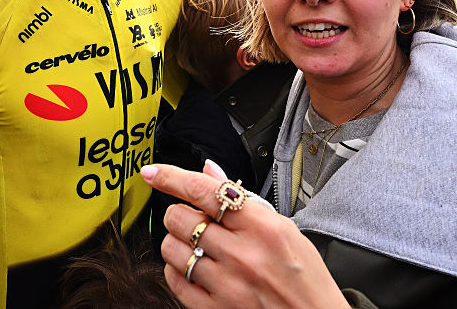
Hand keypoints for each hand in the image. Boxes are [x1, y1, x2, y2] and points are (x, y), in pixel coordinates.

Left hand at [141, 162, 347, 308]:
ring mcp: (226, 284)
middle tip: (196, 219)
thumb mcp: (285, 228)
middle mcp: (241, 254)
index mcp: (261, 227)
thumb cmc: (304, 276)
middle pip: (180, 218)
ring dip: (177, 241)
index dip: (171, 177)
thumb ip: (244, 199)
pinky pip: (175, 281)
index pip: (203, 191)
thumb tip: (210, 172)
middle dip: (180, 213)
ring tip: (197, 244)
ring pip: (171, 248)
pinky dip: (176, 269)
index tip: (152, 172)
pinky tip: (194, 267)